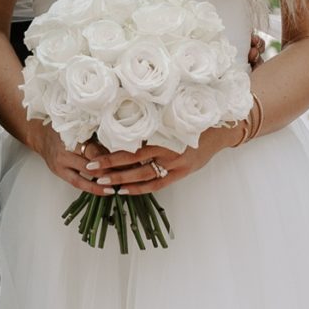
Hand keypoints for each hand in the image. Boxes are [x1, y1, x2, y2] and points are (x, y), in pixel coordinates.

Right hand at [28, 121, 120, 195]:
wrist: (41, 135)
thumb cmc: (64, 129)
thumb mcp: (80, 128)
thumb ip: (97, 137)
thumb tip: (121, 147)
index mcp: (72, 139)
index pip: (94, 152)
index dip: (112, 158)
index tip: (128, 162)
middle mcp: (65, 154)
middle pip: (90, 167)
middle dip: (109, 173)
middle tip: (127, 176)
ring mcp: (61, 166)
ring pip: (83, 180)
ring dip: (101, 185)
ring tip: (116, 190)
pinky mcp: (60, 174)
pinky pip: (77, 184)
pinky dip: (92, 188)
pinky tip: (104, 192)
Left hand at [84, 121, 242, 195]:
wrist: (218, 131)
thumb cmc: (190, 121)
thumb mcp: (169, 117)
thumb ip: (149, 122)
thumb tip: (119, 122)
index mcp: (160, 130)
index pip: (130, 142)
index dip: (110, 148)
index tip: (92, 150)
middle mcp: (166, 147)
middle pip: (132, 159)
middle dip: (109, 165)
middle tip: (90, 169)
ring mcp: (174, 162)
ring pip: (142, 174)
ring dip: (121, 179)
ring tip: (102, 183)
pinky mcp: (181, 172)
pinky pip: (157, 184)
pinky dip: (140, 189)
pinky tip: (124, 191)